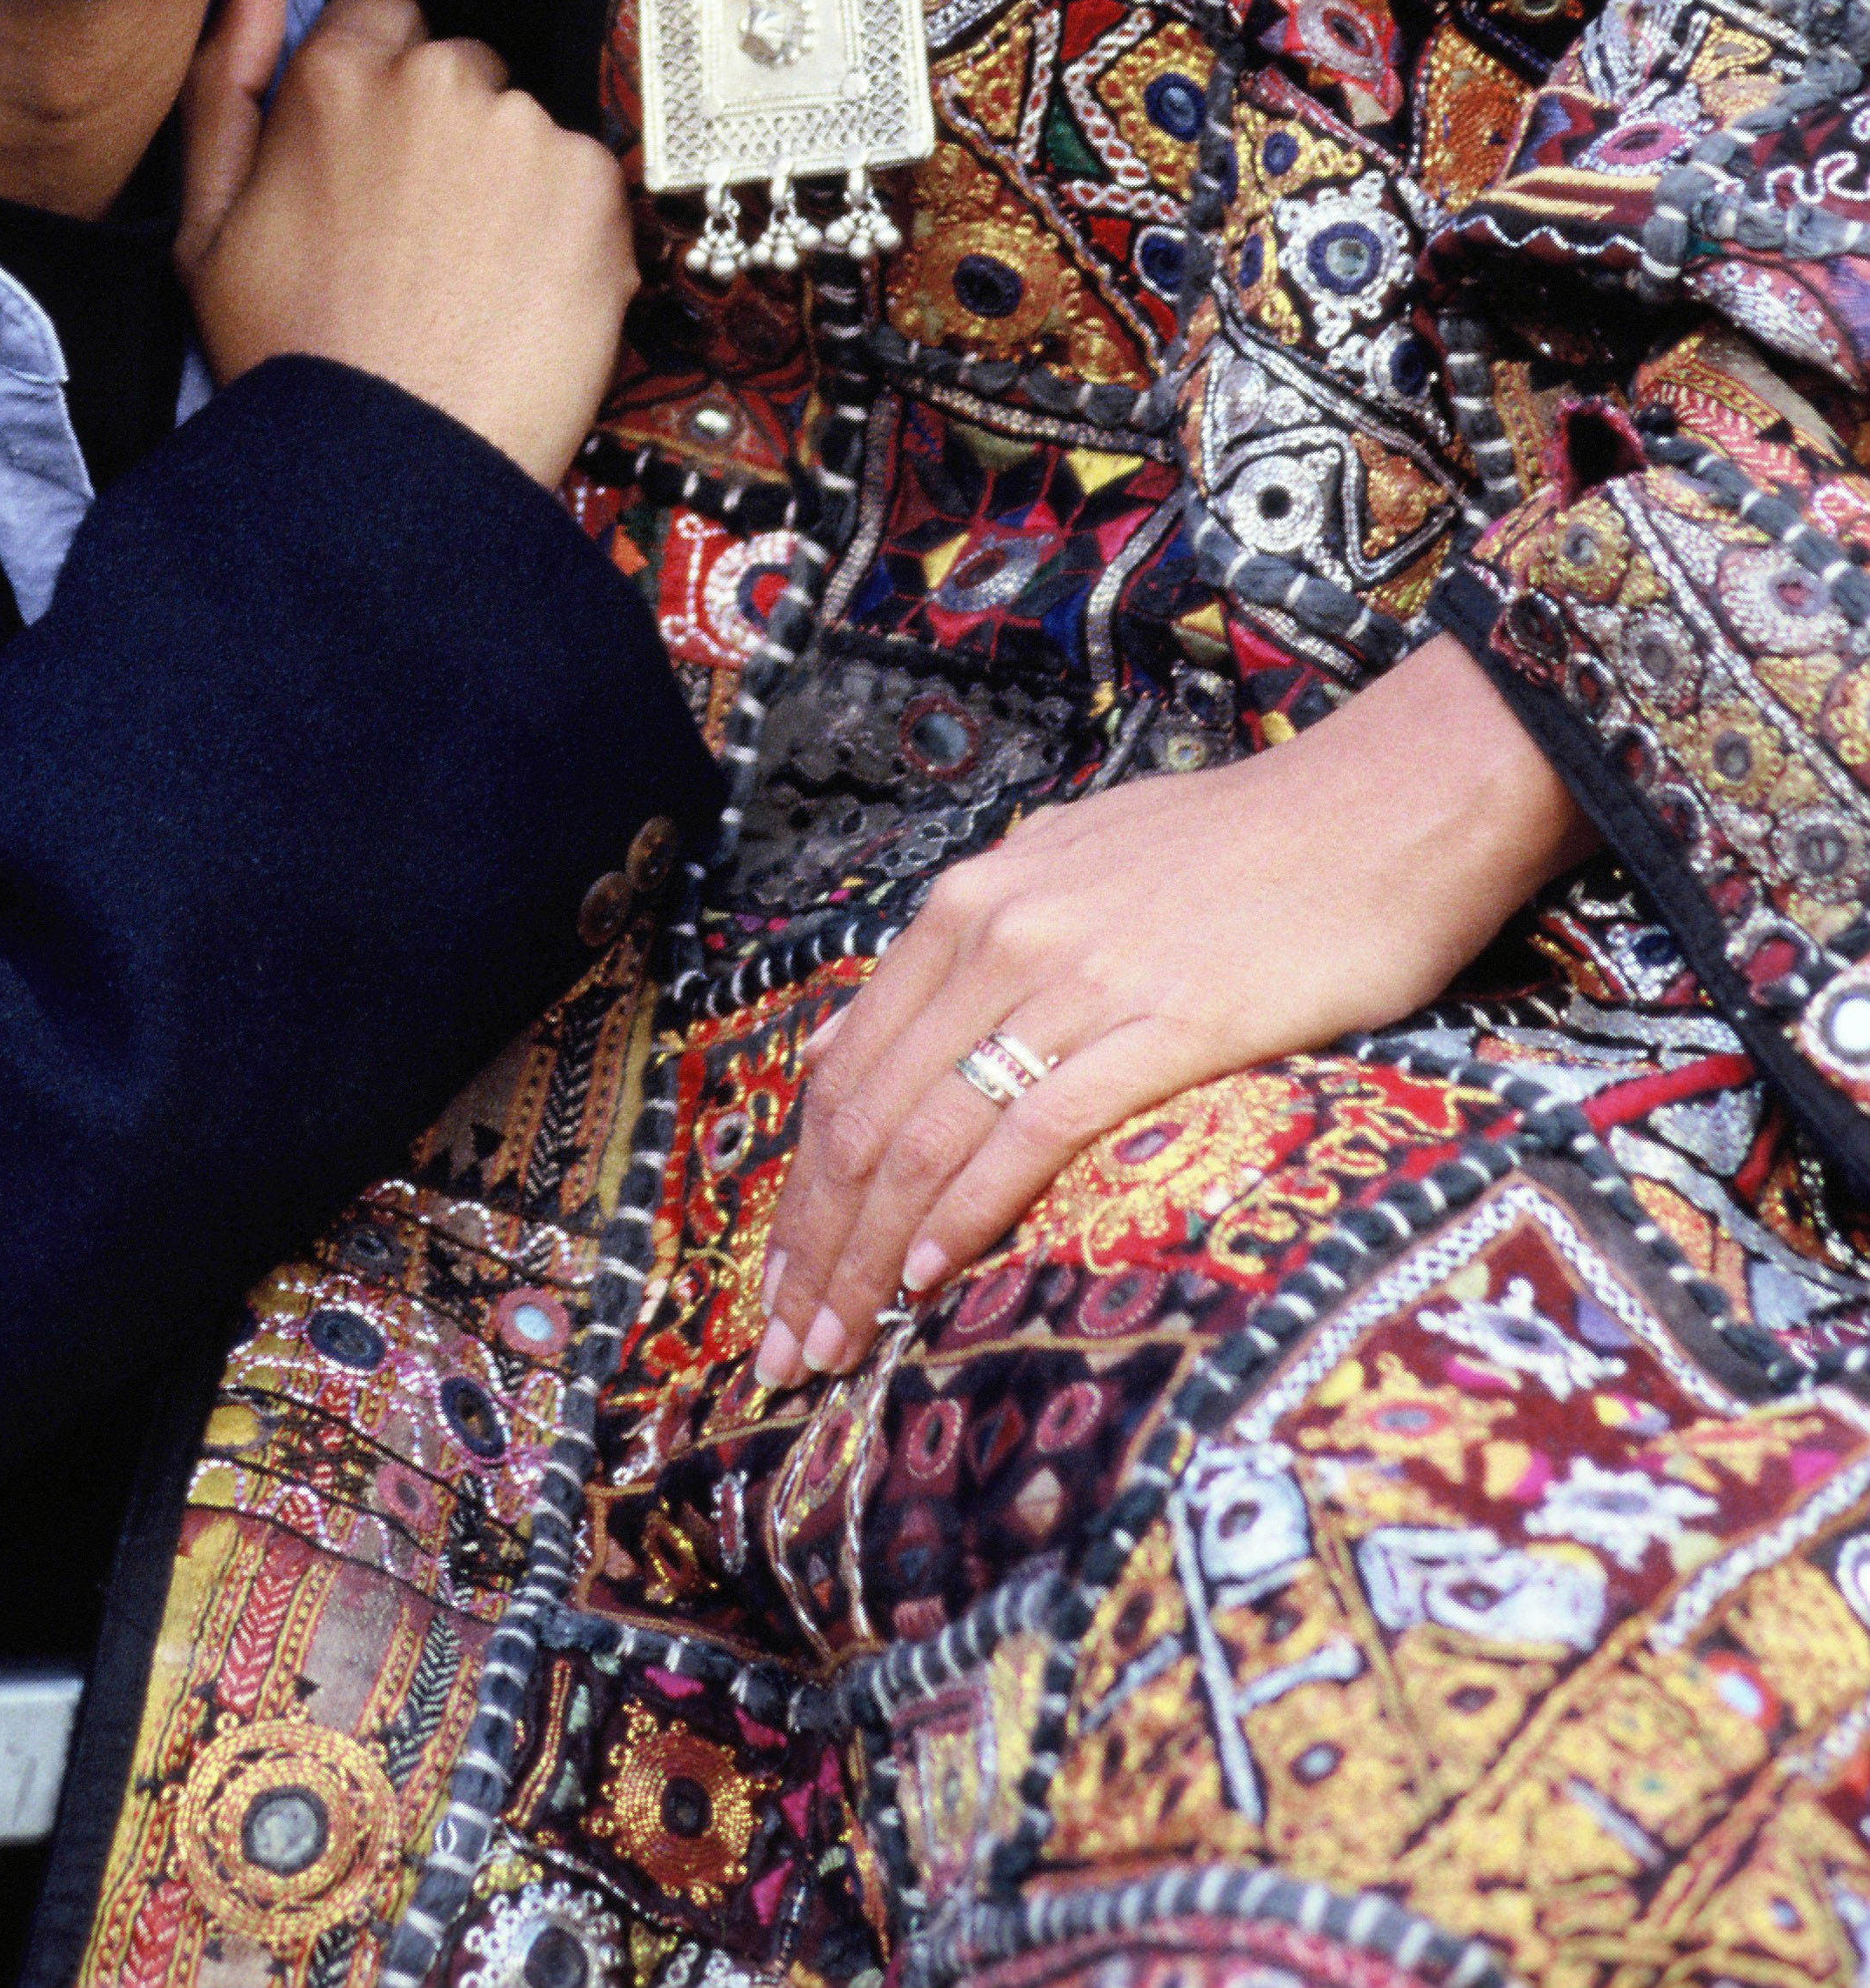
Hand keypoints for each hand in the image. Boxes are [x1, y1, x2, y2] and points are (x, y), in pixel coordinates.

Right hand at [174, 0, 635, 487]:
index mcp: (333, 78)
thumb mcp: (202, 222)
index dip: (384, 88)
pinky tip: (522, 302)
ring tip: (471, 285)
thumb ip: (223, 76)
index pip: (385, 11)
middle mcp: (434, 78)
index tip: (382, 163)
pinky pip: (586, 187)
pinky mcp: (593, 187)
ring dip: (510, 186)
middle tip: (422, 243)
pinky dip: (568, 235)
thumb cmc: (287, 354)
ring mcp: (523, 129)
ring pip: (525, 132)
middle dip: (450, 135)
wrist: (390, 468)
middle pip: (462, 71)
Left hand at [753, 634, 1595, 1385]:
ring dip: (869, 1251)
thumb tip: (880, 1030)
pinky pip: (1035, 1128)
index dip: (799, 1184)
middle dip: (814, 1241)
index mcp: (972, 901)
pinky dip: (970, 1209)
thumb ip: (980, 943)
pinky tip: (935, 1274)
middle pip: (867, 1114)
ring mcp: (1078, 979)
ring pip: (930, 1133)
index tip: (774, 1277)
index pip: (847, 1068)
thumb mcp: (1072, 866)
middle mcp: (1001, 933)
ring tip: (837, 1342)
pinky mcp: (1165, 1025)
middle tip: (782, 1346)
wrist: (1380, 809)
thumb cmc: (1237, 846)